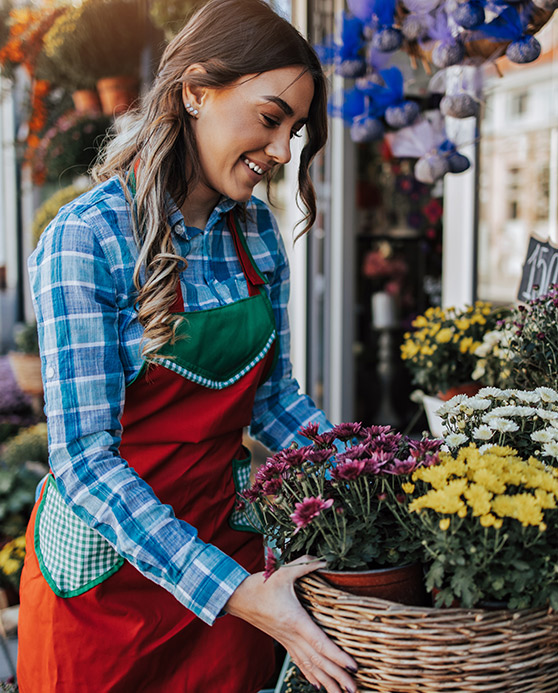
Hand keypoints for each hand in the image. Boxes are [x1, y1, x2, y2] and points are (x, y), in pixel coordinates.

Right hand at [224, 556, 357, 692]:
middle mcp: (291, 635)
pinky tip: (319, 686)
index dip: (336, 655)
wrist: (237, 597)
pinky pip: (299, 662)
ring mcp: (286, 640)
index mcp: (294, 619)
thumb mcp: (282, 572)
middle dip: (337, 676)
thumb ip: (304, 565)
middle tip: (355, 689)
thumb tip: (324, 559)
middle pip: (317, 660)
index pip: (319, 642)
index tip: (352, 666)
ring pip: (309, 666)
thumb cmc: (260, 584)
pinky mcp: (283, 641)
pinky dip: (310, 675)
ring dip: (326, 681)